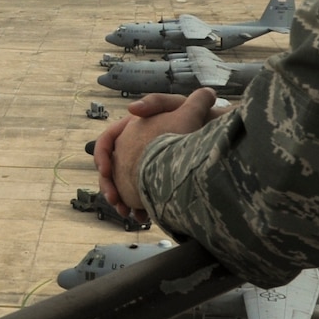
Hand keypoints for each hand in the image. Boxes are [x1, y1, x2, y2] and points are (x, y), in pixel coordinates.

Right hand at [93, 88, 225, 223]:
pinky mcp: (156, 181)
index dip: (102, 155)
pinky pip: (140, 196)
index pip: (108, 141)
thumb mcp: (177, 106)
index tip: (105, 171)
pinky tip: (143, 217)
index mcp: (134, 129)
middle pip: (112, 167)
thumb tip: (132, 108)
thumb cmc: (200, 117)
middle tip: (114, 200)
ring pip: (124, 185)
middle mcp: (136, 147)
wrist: (216, 138)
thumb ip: (155, 101)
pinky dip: (138, 207)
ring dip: (121, 200)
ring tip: (127, 213)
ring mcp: (145, 165)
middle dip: (109, 186)